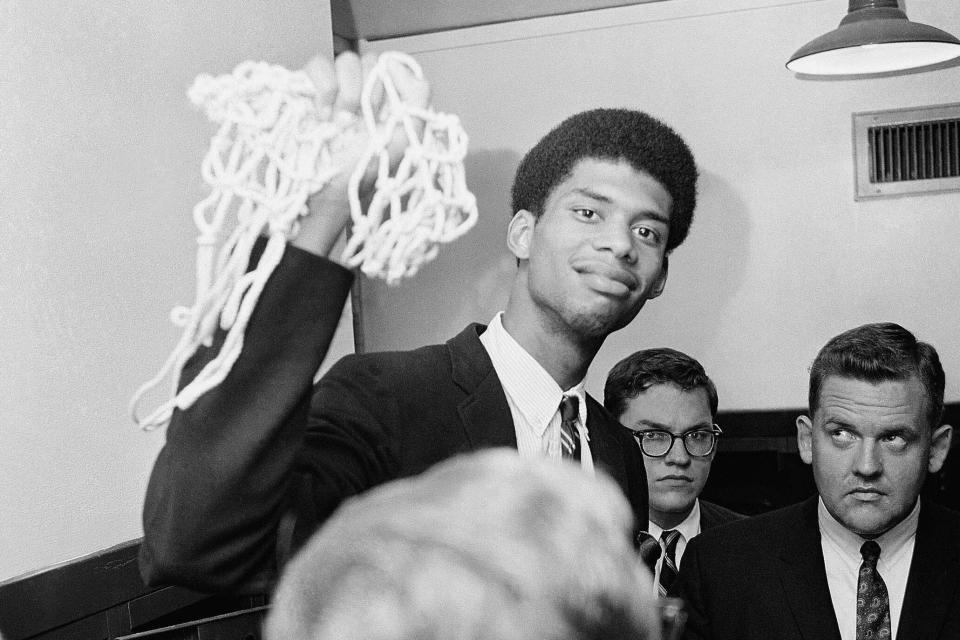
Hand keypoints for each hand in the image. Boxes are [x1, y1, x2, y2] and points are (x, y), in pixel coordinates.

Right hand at [291, 51, 430, 257]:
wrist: (325, 191)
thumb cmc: (362, 174)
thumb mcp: (403, 143)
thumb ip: (417, 105)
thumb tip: (410, 73)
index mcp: (387, 104)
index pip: (394, 69)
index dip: (392, 82)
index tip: (385, 107)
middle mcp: (363, 94)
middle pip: (371, 61)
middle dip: (369, 91)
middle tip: (361, 119)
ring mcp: (337, 90)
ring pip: (347, 60)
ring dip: (347, 91)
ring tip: (341, 121)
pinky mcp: (311, 89)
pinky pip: (319, 64)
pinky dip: (323, 86)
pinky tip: (323, 114)